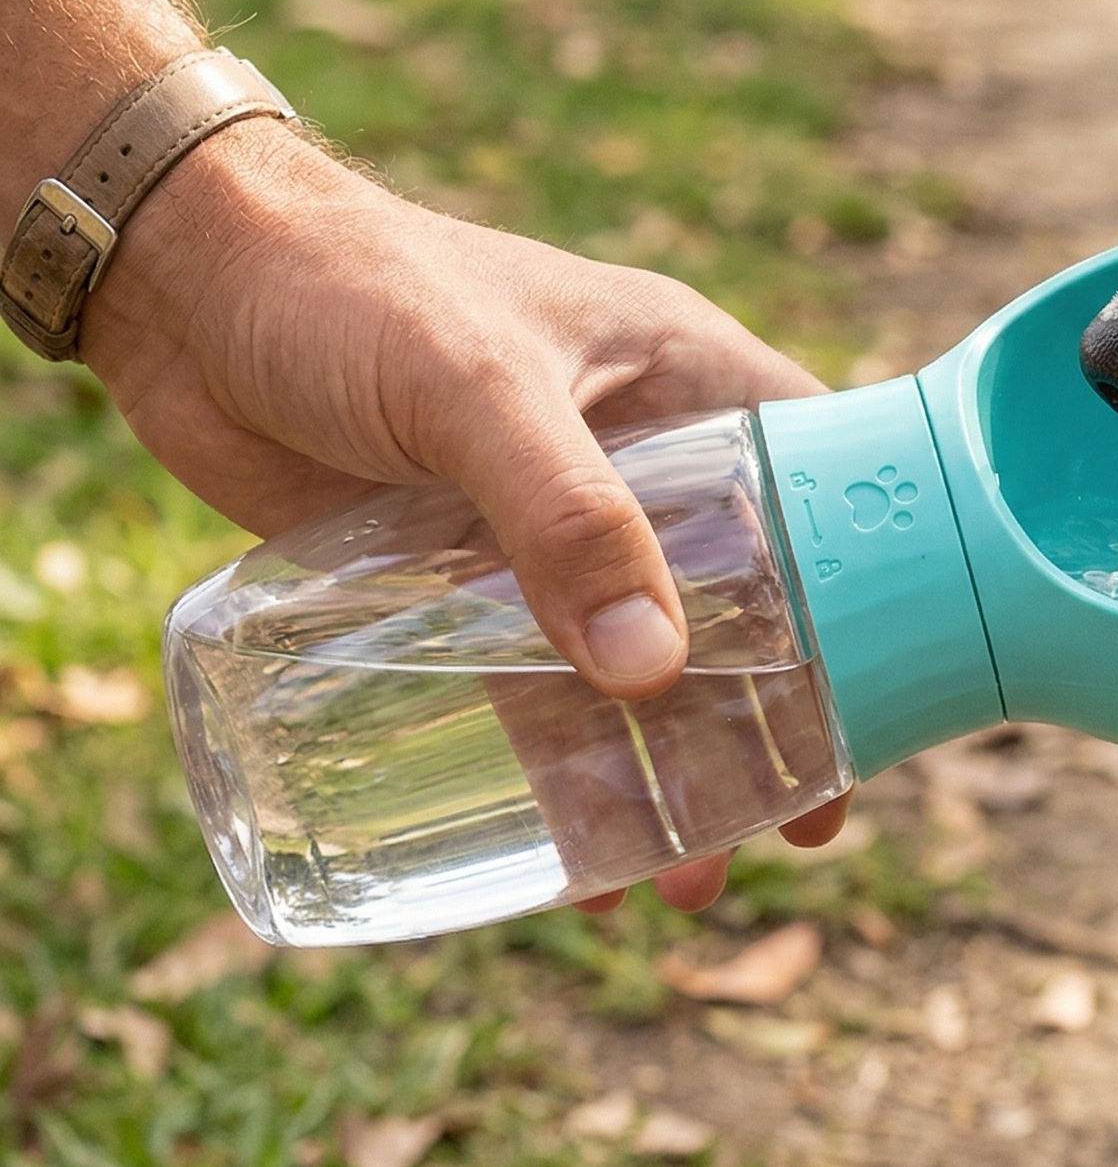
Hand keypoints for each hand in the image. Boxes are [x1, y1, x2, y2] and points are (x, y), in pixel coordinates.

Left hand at [77, 114, 849, 908]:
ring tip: (681, 881)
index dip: (864, 587)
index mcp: (682, 374)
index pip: (814, 482)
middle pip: (741, 598)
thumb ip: (564, 516)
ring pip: (636, 663)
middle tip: (796, 827)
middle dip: (769, 716)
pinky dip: (562, 767)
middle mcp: (635, 457)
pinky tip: (572, 859)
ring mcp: (544, 525)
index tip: (886, 696)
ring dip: (664, 767)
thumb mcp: (473, 386)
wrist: (183, 285)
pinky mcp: (458, 576)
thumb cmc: (350, 285)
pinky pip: (532, 686)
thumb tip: (654, 674)